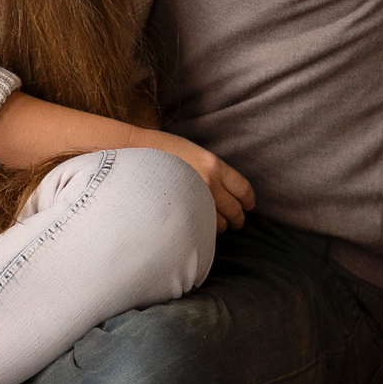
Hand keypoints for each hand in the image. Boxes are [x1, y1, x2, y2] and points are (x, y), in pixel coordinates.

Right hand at [130, 132, 255, 231]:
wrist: (134, 155)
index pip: (243, 189)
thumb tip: (228, 192)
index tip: (248, 206)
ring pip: (219, 224)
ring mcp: (194, 200)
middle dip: (237, 218)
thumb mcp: (195, 154)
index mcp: (214, 165)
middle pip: (235, 210)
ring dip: (219, 226)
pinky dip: (203, 230)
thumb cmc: (163, 152)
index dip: (248, 201)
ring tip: (213, 223)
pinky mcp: (180, 213)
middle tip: (235, 221)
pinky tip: (199, 226)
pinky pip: (200, 229)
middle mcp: (208, 183)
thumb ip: (213, 171)